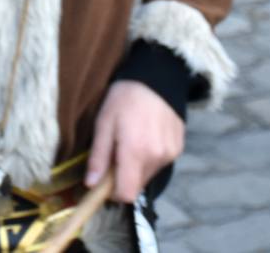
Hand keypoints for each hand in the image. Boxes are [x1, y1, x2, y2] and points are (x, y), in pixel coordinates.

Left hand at [85, 80, 184, 203]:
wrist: (157, 76)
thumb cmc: (125, 97)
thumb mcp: (104, 122)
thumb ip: (98, 156)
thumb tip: (91, 184)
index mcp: (135, 152)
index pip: (126, 194)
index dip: (113, 192)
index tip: (105, 179)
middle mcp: (156, 157)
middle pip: (136, 185)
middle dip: (124, 175)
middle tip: (116, 152)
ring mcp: (170, 153)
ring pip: (148, 174)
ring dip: (137, 166)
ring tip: (133, 140)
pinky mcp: (178, 148)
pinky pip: (160, 163)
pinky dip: (150, 156)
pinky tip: (147, 136)